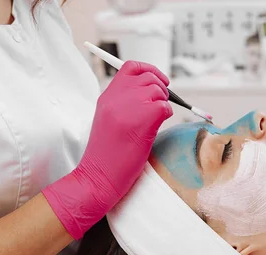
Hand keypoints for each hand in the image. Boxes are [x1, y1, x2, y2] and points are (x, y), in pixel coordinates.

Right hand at [42, 61, 172, 238]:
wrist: (99, 176)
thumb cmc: (107, 154)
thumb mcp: (109, 120)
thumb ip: (125, 103)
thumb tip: (152, 93)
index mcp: (107, 96)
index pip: (131, 67)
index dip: (149, 70)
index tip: (160, 80)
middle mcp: (117, 97)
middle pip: (149, 77)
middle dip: (162, 89)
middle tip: (161, 106)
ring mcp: (130, 106)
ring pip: (159, 91)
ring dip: (164, 104)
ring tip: (154, 121)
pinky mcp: (144, 119)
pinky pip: (165, 108)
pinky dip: (166, 116)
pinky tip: (156, 128)